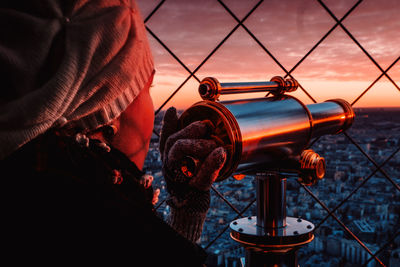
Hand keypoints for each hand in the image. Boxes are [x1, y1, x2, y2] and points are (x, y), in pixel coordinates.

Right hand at [159, 107, 225, 241]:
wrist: (192, 204)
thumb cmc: (191, 178)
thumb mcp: (188, 160)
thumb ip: (188, 143)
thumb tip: (193, 121)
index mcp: (170, 157)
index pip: (166, 137)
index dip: (169, 123)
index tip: (175, 110)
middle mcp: (171, 165)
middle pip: (173, 141)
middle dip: (190, 130)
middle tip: (206, 126)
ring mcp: (180, 176)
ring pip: (180, 151)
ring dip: (199, 144)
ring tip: (215, 143)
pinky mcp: (194, 186)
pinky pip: (201, 174)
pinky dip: (212, 164)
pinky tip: (221, 154)